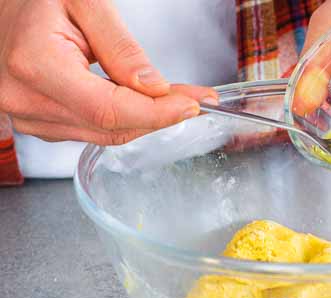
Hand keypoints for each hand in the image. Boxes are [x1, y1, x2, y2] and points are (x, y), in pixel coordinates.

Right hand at [0, 0, 217, 144]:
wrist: (1, 6)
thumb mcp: (84, 2)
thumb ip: (121, 48)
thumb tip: (156, 89)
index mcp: (35, 65)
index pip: (110, 109)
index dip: (158, 113)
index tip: (193, 104)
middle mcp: (25, 99)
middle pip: (110, 127)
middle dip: (160, 116)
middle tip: (195, 99)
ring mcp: (26, 116)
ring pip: (103, 134)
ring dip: (145, 120)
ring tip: (175, 98)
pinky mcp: (35, 121)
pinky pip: (89, 130)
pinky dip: (122, 119)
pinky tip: (142, 103)